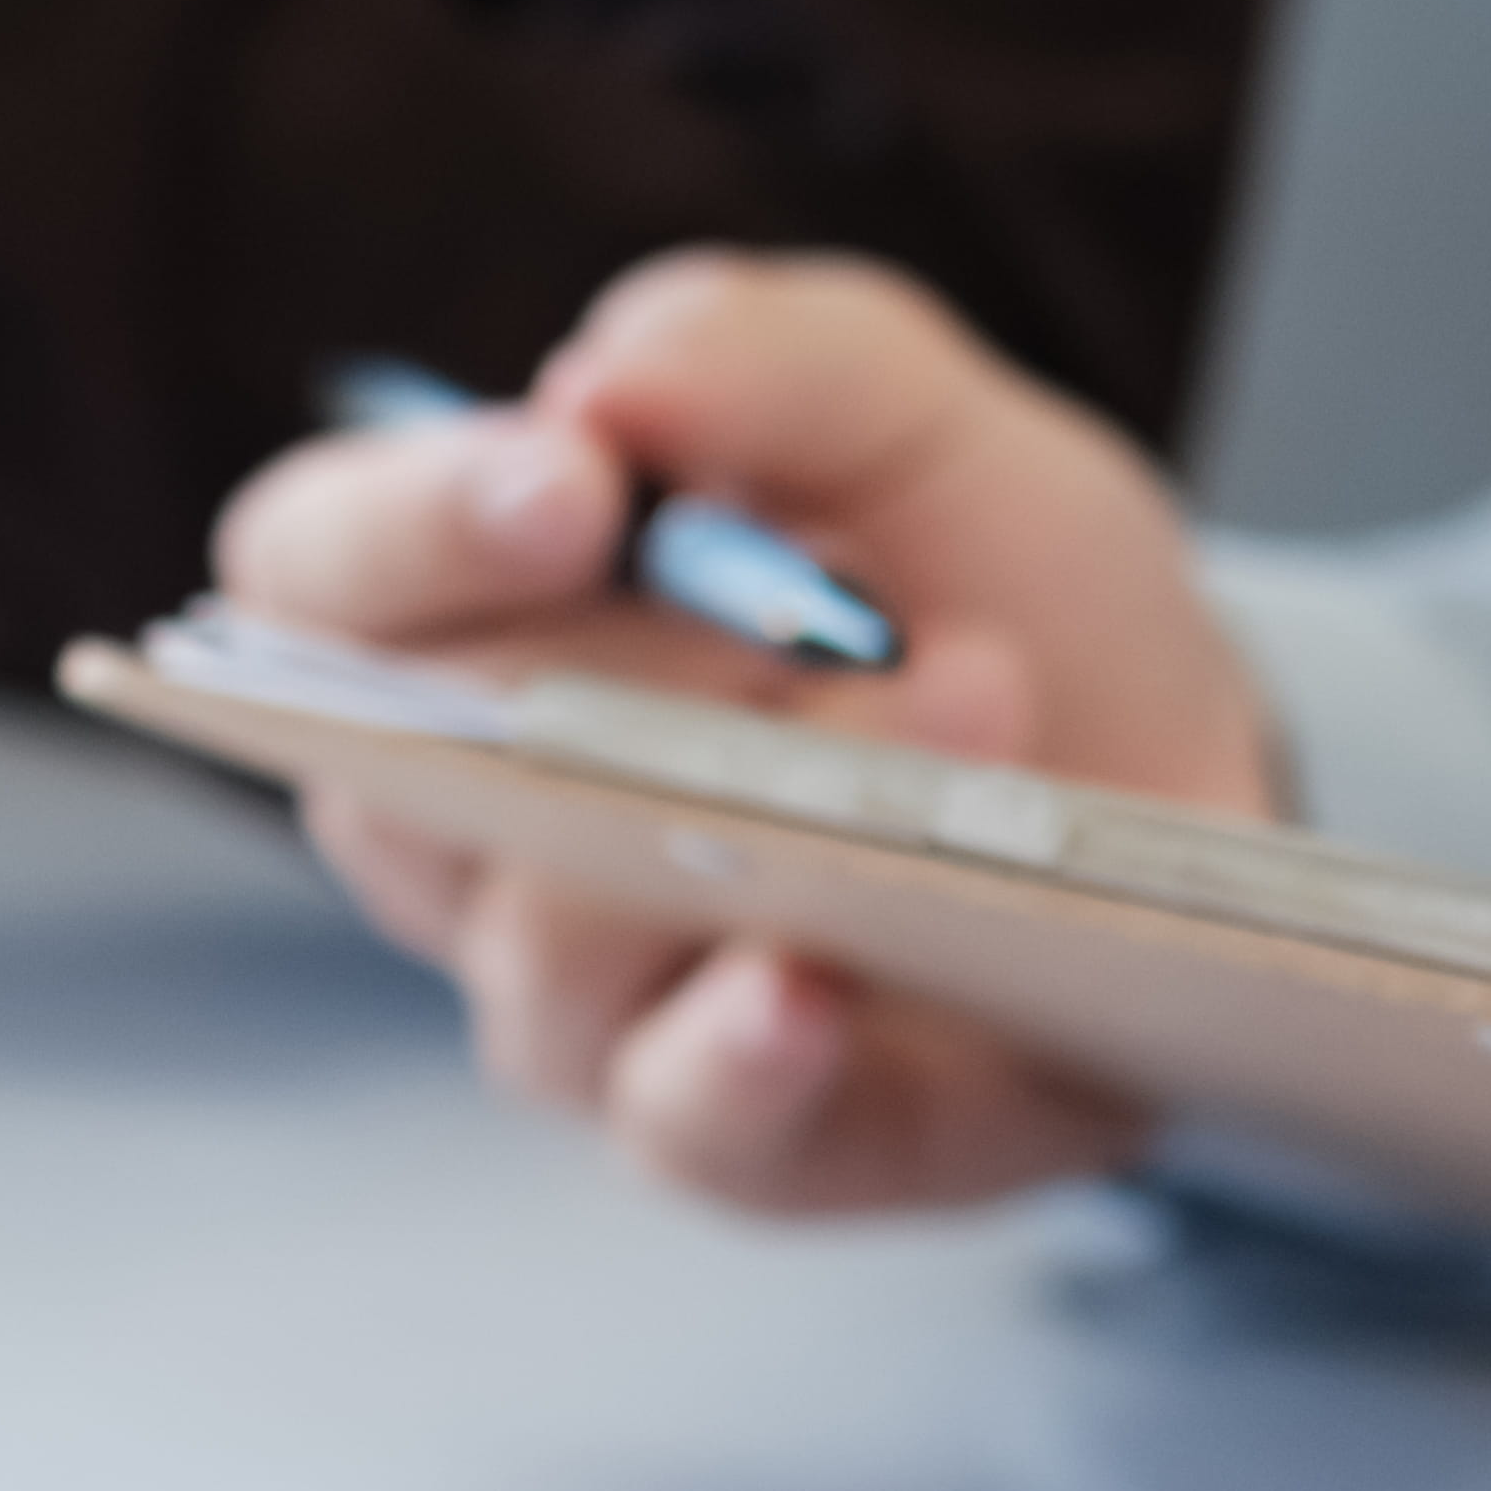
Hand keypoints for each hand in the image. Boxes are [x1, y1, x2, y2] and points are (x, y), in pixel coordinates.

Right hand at [206, 248, 1276, 1211]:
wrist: (1179, 778)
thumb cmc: (972, 588)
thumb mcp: (906, 413)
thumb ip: (759, 356)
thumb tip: (604, 381)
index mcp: (461, 630)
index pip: (311, 581)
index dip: (406, 535)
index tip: (576, 485)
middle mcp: (475, 836)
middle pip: (403, 783)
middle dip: (607, 676)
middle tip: (815, 599)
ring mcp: (589, 1002)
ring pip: (546, 950)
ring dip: (738, 826)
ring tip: (956, 706)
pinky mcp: (740, 1134)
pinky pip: (680, 1122)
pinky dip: (740, 1054)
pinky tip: (814, 980)